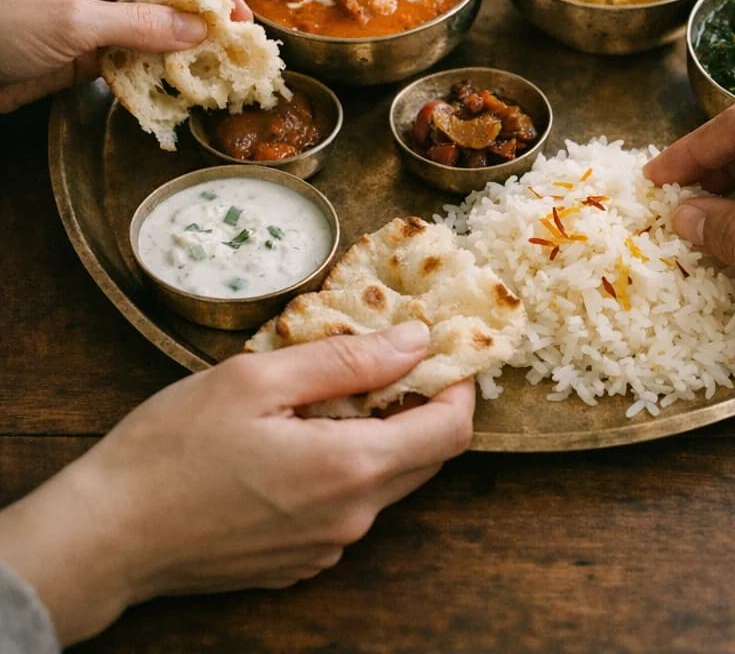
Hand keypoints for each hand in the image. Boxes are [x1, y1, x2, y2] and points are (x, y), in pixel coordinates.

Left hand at [0, 0, 249, 111]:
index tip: (238, 15)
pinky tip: (180, 79)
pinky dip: (160, 62)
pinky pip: (140, 46)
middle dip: (203, 11)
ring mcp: (97, 6)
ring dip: (185, 41)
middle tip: (233, 46)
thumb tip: (202, 31)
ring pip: (159, 17)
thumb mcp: (74, 22)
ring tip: (215, 66)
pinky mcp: (92, 42)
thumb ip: (143, 26)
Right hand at [0, 320, 474, 644]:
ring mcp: (326, 548)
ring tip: (333, 394)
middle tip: (389, 361)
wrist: (105, 538)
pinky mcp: (299, 562)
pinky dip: (346, 468)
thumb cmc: (171, 449)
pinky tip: (299, 440)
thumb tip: (415, 341)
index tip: (444, 351)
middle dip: (422, 406)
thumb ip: (347, 361)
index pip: (450, 432)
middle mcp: (351, 519)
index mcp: (350, 470)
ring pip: (386, 481)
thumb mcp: (257, 380)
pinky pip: (348, 507)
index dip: (458, 386)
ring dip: (381, 436)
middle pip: (426, 458)